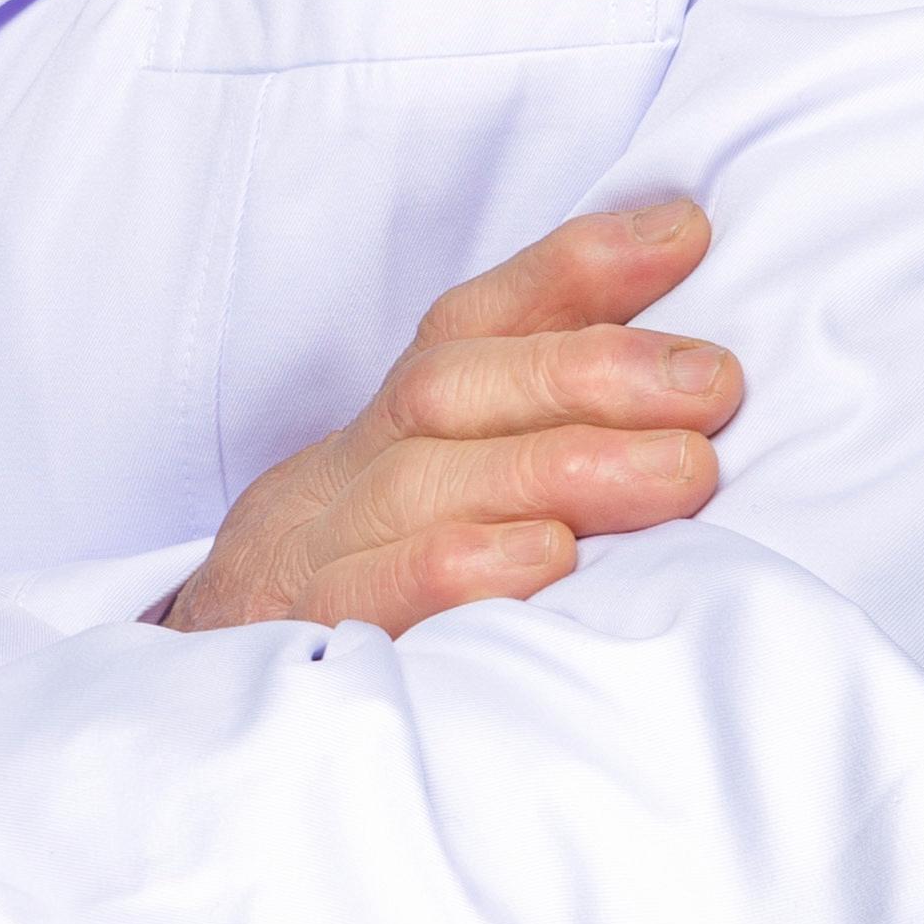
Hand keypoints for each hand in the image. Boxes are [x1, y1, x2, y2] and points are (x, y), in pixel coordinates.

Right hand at [163, 198, 740, 639]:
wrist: (209, 689)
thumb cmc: (380, 588)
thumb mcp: (448, 497)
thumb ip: (552, 431)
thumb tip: (700, 368)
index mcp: (387, 428)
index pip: (471, 322)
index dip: (574, 270)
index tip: (685, 234)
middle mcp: (346, 474)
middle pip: (448, 390)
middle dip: (590, 373)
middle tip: (713, 385)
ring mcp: (315, 556)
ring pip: (420, 483)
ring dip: (558, 468)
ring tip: (681, 471)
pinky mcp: (305, 644)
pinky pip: (369, 595)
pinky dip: (462, 568)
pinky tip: (551, 560)